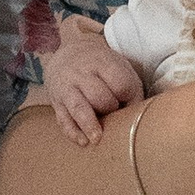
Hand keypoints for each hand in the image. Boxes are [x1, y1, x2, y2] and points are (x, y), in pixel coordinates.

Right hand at [44, 26, 137, 145]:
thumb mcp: (118, 66)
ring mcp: (67, 88)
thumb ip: (130, 89)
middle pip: (98, 96)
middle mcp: (82, 74)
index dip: (127, 96)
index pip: (119, 83)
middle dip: (108, 108)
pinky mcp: (57, 102)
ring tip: (96, 139)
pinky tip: (83, 141)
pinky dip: (73, 132)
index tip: (129, 102)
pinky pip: (63, 119)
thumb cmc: (102, 67)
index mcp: (103, 63)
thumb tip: (137, 118)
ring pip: (78, 107)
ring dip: (88, 124)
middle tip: (114, 112)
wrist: (69, 53)